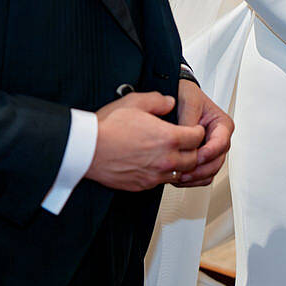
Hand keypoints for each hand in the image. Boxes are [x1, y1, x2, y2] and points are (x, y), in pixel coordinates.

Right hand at [84, 91, 205, 191]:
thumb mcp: (135, 102)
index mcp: (168, 138)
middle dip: (193, 150)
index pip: (197, 137)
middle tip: (188, 143)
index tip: (194, 129)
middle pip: (193, 159)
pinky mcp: (142, 185)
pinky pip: (162, 182)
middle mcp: (165, 159)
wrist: (87, 149)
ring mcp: (154, 175)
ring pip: (179, 173)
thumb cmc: (108, 127)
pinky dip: (164, 174)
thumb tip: (169, 102)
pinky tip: (157, 165)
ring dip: (181, 164)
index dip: (197, 131)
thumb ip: (158, 100)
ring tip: (175, 155)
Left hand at [174, 79, 232, 186]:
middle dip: (200, 169)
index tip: (197, 155)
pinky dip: (192, 180)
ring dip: (195, 177)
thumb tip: (187, 138)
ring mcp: (211, 152)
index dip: (209, 152)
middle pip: (217, 162)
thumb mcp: (189, 101)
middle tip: (184, 170)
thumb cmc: (186, 96)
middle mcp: (219, 140)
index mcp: (222, 124)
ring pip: (210, 172)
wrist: (176, 98)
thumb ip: (190, 120)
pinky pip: (201, 177)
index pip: (221, 143)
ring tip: (179, 176)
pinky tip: (179, 177)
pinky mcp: (202, 160)